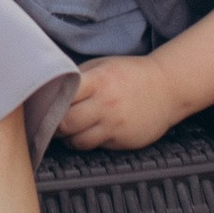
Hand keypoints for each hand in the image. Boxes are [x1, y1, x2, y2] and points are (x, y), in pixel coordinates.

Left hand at [57, 55, 187, 153]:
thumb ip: (79, 78)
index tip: (45, 104)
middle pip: (65, 123)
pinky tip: (92, 131)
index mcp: (99, 80)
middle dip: (55, 124)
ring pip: (77, 141)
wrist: (168, 87)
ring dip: (70, 137)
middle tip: (53, 121)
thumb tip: (49, 89)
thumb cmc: (131, 74)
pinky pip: (96, 146)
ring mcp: (115, 125)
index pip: (62, 96)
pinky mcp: (123, 141)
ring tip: (71, 129)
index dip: (50, 102)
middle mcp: (106, 104)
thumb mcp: (103, 65)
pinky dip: (88, 141)